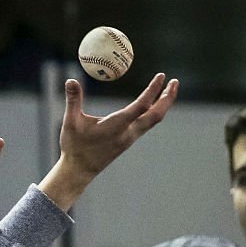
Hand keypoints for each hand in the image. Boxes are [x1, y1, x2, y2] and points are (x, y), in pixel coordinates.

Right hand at [42, 73, 177, 209]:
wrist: (79, 171)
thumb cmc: (75, 146)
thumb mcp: (71, 122)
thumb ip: (73, 100)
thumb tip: (70, 80)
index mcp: (116, 126)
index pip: (141, 106)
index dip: (153, 90)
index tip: (161, 76)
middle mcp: (128, 133)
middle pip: (156, 115)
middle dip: (167, 98)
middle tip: (175, 82)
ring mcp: (130, 138)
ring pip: (153, 120)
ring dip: (163, 104)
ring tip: (168, 89)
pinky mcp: (128, 141)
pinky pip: (147, 124)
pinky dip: (154, 111)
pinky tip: (153, 105)